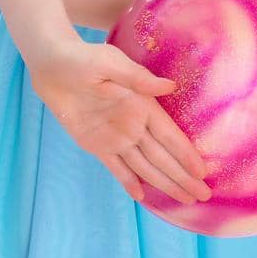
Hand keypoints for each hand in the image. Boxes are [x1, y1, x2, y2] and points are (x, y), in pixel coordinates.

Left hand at [26, 38, 212, 204]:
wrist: (53, 65)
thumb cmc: (85, 58)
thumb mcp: (112, 63)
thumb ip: (139, 78)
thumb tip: (170, 87)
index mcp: (142, 105)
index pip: (170, 135)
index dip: (186, 154)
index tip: (203, 172)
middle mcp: (134, 124)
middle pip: (163, 156)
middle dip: (182, 176)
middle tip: (203, 196)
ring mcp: (116, 136)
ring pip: (144, 166)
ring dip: (164, 183)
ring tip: (184, 199)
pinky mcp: (96, 145)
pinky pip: (116, 167)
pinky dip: (128, 182)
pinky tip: (141, 195)